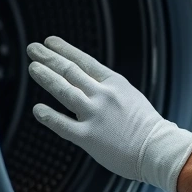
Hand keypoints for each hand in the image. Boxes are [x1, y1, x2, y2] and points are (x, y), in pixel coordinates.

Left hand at [26, 36, 191, 191]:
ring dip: (46, 77)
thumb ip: (108, 90)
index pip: (84, 61)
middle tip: (33, 49)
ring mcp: (95, 115)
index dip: (65, 50)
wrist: (158, 149)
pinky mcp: (88, 137)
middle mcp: (103, 95)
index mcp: (114, 83)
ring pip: (64, 91)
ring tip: (33, 68)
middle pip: (70, 71)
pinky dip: (48, 116)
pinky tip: (37, 109)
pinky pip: (63, 125)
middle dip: (49, 58)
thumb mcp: (129, 97)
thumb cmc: (146, 127)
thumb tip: (86, 83)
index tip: (49, 42)